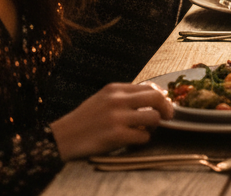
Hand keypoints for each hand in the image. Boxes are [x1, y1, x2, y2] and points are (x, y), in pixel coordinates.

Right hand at [51, 82, 173, 159]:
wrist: (62, 138)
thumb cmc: (85, 120)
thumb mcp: (102, 99)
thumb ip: (125, 96)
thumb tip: (156, 95)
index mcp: (114, 89)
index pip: (150, 87)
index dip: (162, 97)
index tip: (163, 105)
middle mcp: (116, 100)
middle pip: (157, 98)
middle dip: (167, 108)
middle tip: (168, 117)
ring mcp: (116, 118)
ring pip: (153, 118)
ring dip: (154, 126)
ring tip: (145, 130)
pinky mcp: (115, 136)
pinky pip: (143, 137)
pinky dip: (142, 140)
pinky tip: (132, 141)